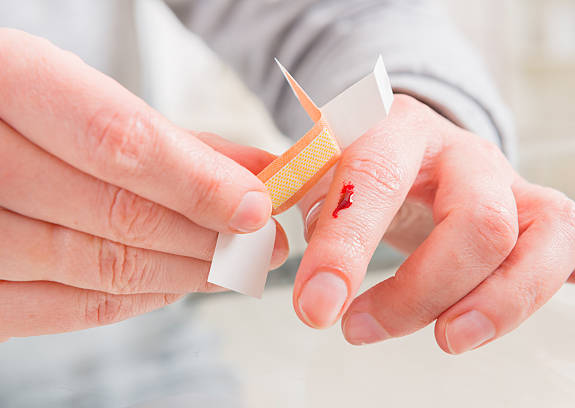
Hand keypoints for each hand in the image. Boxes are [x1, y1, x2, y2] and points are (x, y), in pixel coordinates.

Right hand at [0, 28, 287, 340]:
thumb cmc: (27, 112)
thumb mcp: (86, 98)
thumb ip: (168, 137)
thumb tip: (255, 173)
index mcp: (4, 80)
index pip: (117, 143)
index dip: (199, 183)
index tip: (257, 209)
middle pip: (116, 215)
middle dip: (208, 238)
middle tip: (263, 246)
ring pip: (96, 267)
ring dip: (183, 274)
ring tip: (234, 267)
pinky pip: (60, 308)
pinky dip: (132, 300)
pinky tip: (175, 285)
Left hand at [293, 94, 574, 353]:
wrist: (405, 145)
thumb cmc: (358, 165)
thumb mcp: (318, 172)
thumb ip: (299, 208)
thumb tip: (284, 272)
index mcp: (396, 129)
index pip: (376, 180)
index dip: (344, 247)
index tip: (316, 308)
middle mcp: (464, 154)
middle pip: (475, 221)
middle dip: (420, 289)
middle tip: (360, 330)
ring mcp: (510, 185)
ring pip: (544, 237)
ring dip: (502, 302)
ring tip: (449, 340)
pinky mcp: (539, 216)